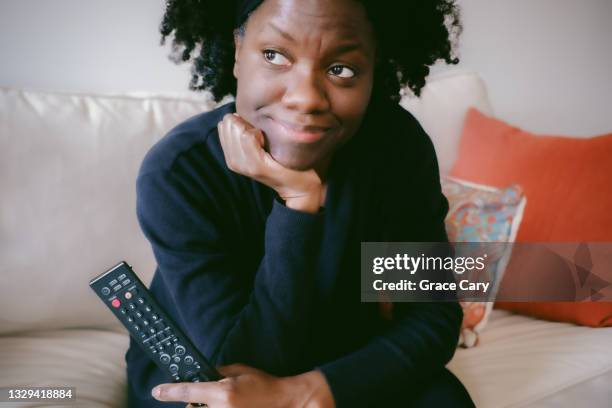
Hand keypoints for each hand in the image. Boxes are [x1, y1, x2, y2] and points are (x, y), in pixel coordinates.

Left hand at [151, 364, 334, 407]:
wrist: (284, 401)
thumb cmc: (263, 384)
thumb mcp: (239, 371)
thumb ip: (217, 373)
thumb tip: (201, 376)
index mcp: (223, 393)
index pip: (188, 391)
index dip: (169, 391)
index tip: (157, 392)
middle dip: (195, 402)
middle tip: (213, 396)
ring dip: (206, 407)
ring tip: (229, 401)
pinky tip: (232, 404)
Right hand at [217, 113, 326, 212]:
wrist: (297, 185)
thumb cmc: (282, 160)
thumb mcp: (259, 145)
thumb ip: (245, 132)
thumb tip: (237, 114)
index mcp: (231, 156)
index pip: (223, 124)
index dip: (241, 121)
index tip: (255, 131)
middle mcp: (233, 162)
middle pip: (229, 123)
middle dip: (246, 123)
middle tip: (261, 137)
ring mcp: (243, 165)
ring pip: (237, 129)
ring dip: (253, 128)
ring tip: (264, 141)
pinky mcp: (256, 166)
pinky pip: (248, 137)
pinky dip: (258, 134)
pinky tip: (266, 143)